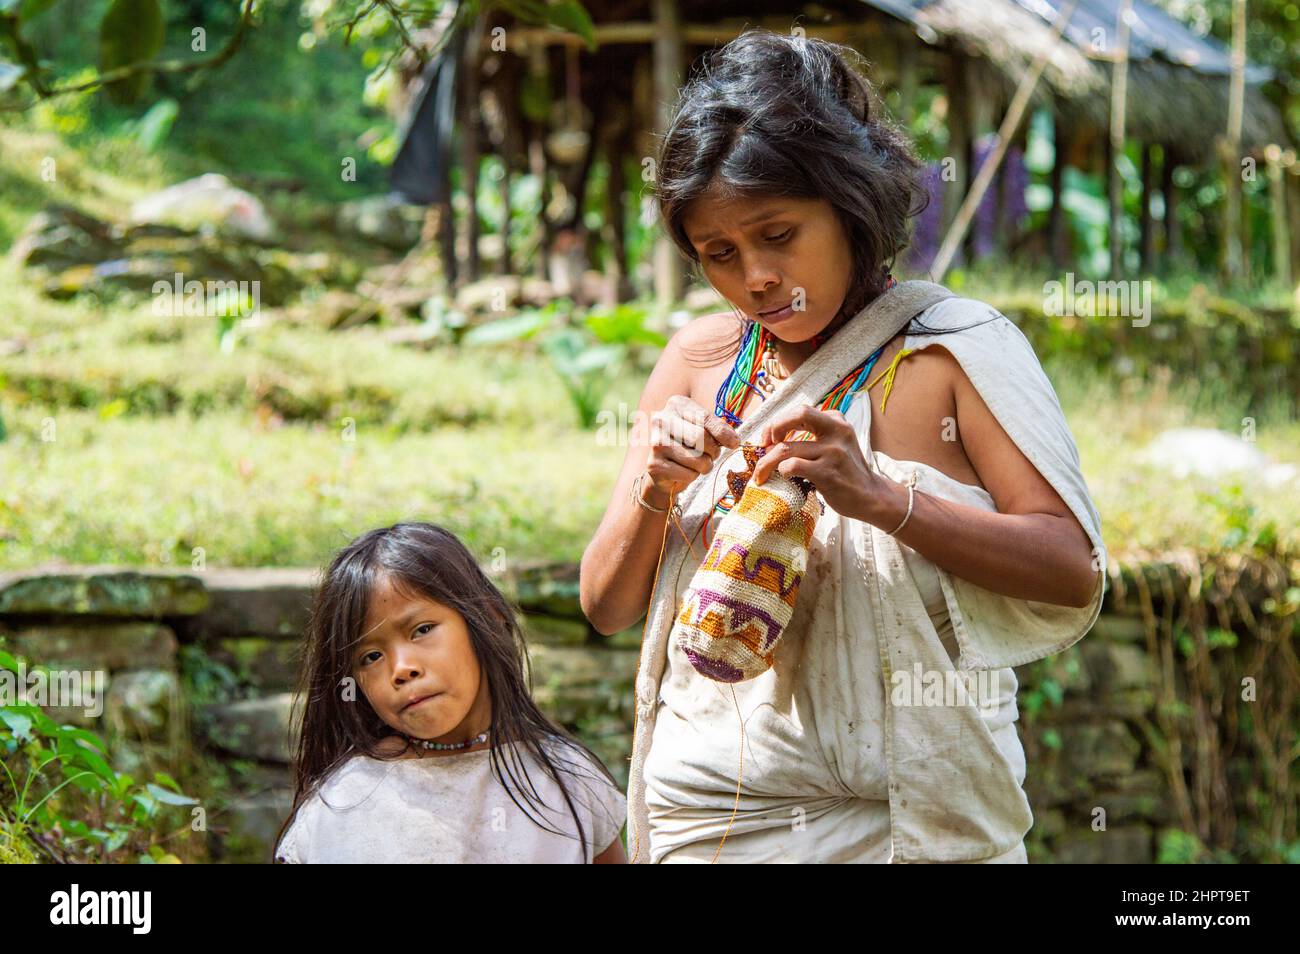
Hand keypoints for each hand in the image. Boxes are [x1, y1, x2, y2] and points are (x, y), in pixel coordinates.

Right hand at [641, 396, 740, 503]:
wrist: (663, 470)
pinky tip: (683, 471)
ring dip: (704, 466)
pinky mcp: (654, 465)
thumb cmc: (688, 445)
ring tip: (697, 463)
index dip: (722, 433)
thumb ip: (718, 429)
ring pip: (697, 459)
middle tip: (712, 455)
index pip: (704, 417)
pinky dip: (692, 476)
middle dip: (713, 451)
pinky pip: (688, 474)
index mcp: (676, 404)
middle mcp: (661, 420)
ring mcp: (655, 442)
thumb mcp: (704, 429)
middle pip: (700, 437)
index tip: (734, 443)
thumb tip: (734, 441)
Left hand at [751, 405, 886, 521]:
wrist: (871, 496)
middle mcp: (836, 431)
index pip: (800, 411)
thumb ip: (814, 435)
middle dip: (773, 428)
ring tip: (761, 474)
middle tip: (763, 446)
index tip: (770, 438)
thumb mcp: (836, 443)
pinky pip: (793, 466)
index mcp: (836, 421)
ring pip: (786, 448)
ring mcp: (833, 452)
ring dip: (766, 462)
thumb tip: (774, 438)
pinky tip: (784, 477)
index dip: (779, 423)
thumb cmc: (846, 471)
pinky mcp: (828, 473)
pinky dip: (781, 471)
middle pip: (796, 415)